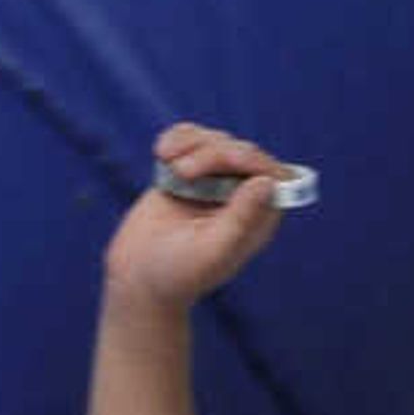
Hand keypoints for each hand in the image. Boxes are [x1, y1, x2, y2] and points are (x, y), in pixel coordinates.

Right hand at [103, 121, 293, 310]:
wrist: (137, 276)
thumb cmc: (179, 272)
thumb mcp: (212, 250)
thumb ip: (240, 218)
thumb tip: (266, 182)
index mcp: (259, 218)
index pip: (276, 176)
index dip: (256, 161)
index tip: (229, 158)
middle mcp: (242, 198)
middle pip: (244, 153)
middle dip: (215, 153)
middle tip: (183, 172)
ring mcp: (214, 182)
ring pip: (217, 141)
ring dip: (193, 143)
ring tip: (167, 162)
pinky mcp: (188, 173)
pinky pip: (192, 139)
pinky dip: (177, 138)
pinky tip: (162, 153)